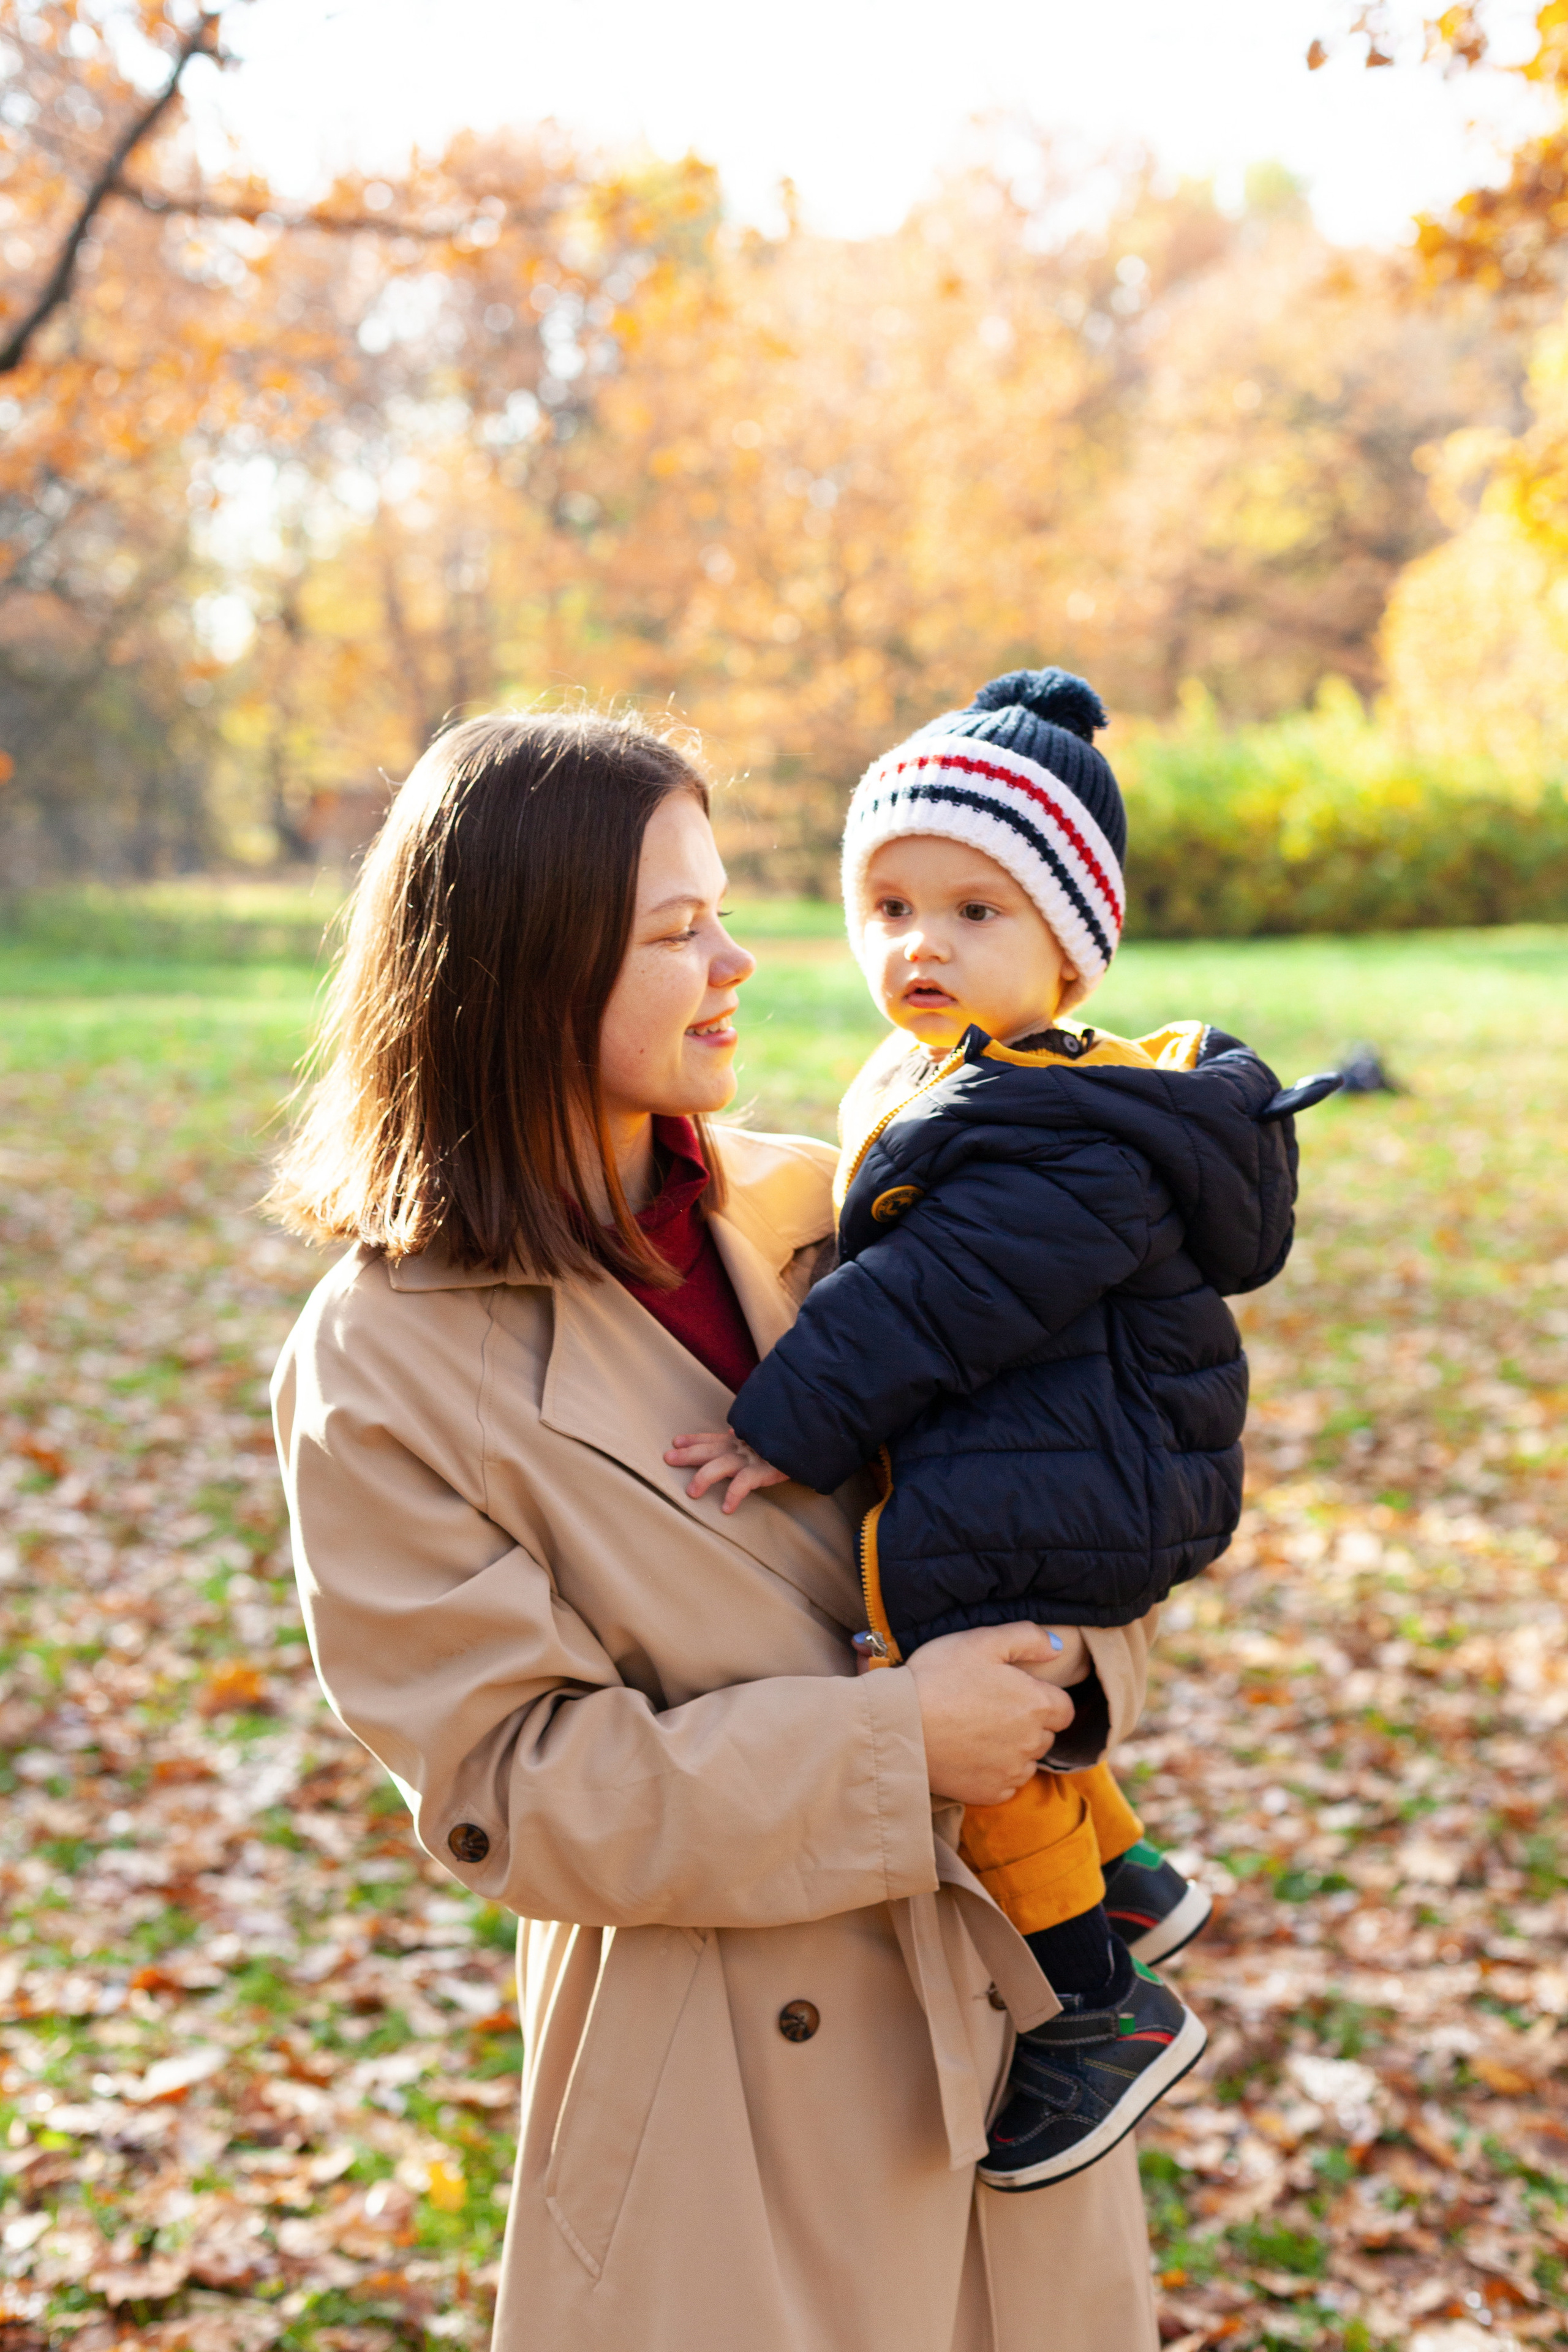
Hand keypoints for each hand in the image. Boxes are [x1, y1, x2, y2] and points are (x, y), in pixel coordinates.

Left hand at [665, 1428, 788, 1513]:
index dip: (694, 1440)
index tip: (676, 1441)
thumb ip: (747, 1436)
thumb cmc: (787, 1443)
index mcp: (742, 1440)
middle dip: (688, 1454)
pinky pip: (744, 1483)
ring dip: (704, 1477)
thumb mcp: (764, 1438)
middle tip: (668, 1458)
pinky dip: (734, 1494)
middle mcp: (743, 1447)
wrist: (811, 1443)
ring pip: (722, 1465)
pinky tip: (726, 1508)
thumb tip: (732, 1430)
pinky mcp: (765, 1470)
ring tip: (691, 1492)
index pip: (713, 1439)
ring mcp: (753, 1457)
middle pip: (710, 1450)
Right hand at [905, 1623, 1076, 1805]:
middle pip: (1045, 1735)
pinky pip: (1005, 1784)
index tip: (1014, 1692)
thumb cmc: (938, 1676)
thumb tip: (1057, 1646)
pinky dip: (993, 1773)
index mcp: (1037, 1704)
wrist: (898, 1724)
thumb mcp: (981, 1640)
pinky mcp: (990, 1794)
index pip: (1063, 1708)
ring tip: (976, 1732)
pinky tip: (968, 1755)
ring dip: (1012, 1750)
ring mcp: (1011, 1772)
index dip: (1041, 1698)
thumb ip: (1027, 1638)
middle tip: (989, 1708)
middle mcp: (1032, 1743)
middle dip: (1027, 1723)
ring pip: (1026, 1762)